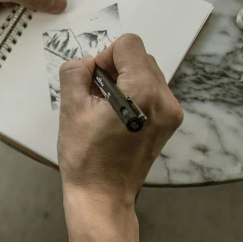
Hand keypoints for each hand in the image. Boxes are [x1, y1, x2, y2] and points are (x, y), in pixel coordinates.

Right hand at [58, 34, 182, 208]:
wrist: (103, 197)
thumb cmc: (86, 158)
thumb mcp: (71, 110)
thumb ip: (75, 73)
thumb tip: (87, 63)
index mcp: (142, 91)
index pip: (129, 45)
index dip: (105, 57)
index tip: (94, 82)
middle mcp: (164, 99)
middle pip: (140, 57)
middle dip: (115, 69)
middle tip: (96, 97)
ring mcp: (171, 113)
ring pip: (147, 73)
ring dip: (125, 81)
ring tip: (106, 109)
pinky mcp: (169, 124)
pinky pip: (153, 92)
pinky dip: (134, 95)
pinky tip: (118, 117)